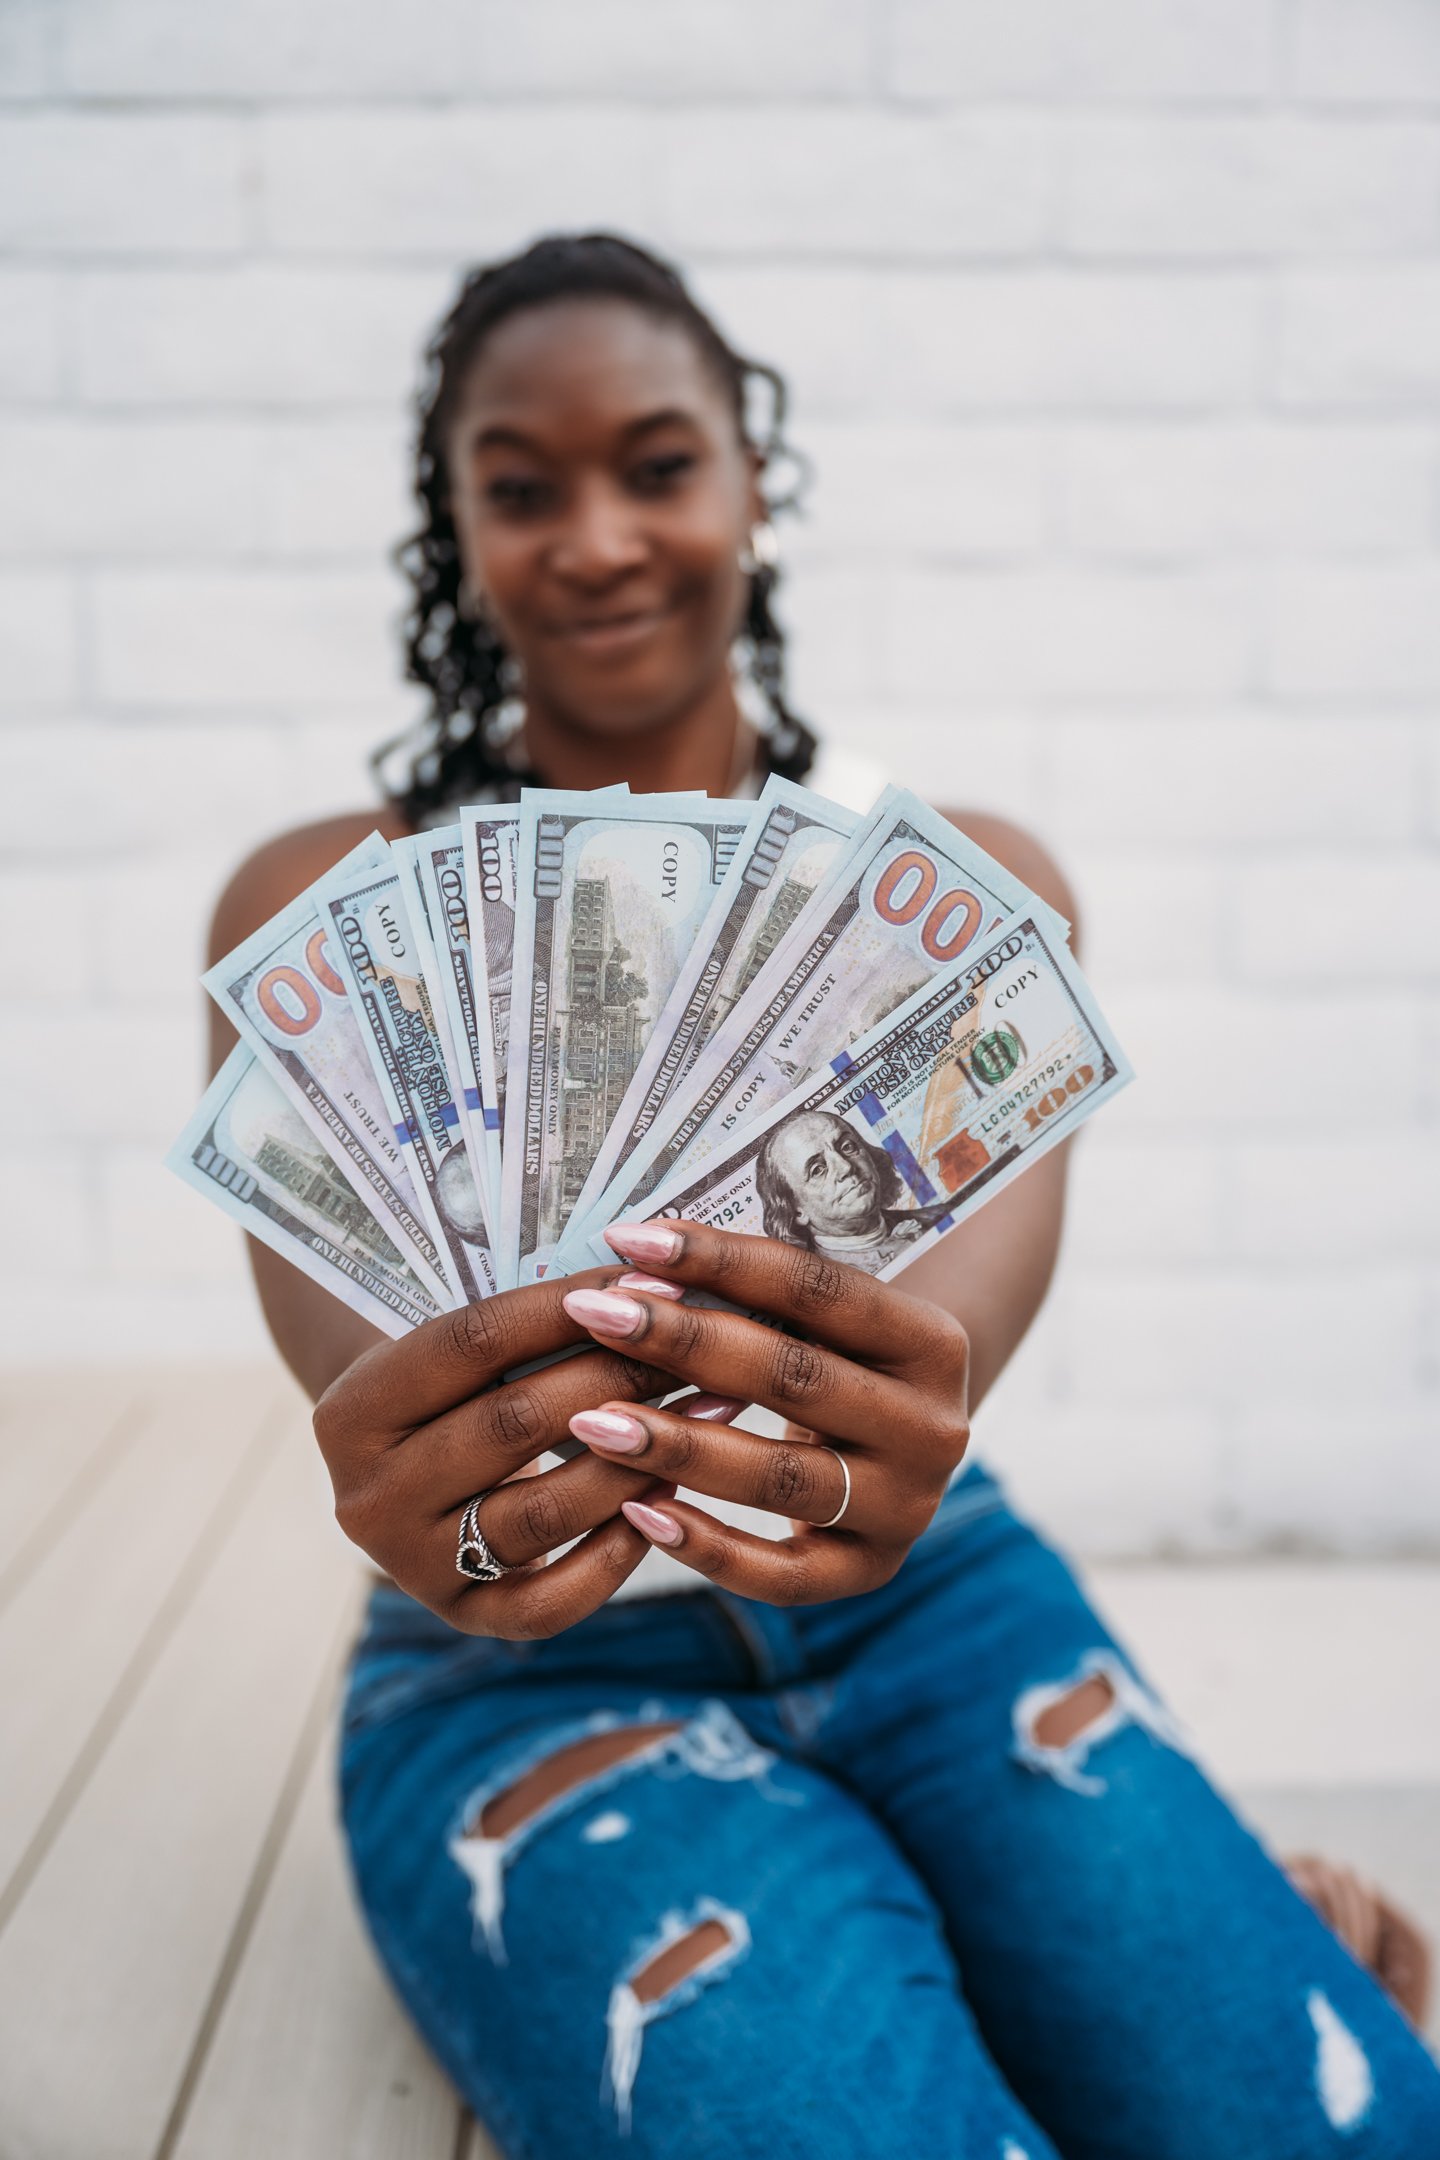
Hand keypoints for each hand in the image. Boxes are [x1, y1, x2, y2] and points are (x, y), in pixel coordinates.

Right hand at [313, 1268, 712, 1637]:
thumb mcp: (452, 1351)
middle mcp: (370, 1497)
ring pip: (545, 1512)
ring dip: (637, 1460)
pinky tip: (669, 1501)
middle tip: (693, 1351)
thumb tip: (648, 1280)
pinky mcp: (462, 1618)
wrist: (403, 1476)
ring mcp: (412, 1566)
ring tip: (704, 1416)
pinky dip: (617, 1553)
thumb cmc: (452, 1390)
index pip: (472, 1342)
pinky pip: (552, 1600)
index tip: (651, 1284)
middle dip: (617, 1379)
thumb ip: (525, 1321)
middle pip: (513, 1423)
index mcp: (352, 1411)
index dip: (566, 1307)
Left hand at [559, 1222, 970, 1603]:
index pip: (816, 1290)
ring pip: (779, 1479)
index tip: (631, 1242)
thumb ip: (759, 1296)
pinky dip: (706, 1545)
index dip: (719, 1261)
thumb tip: (637, 1262)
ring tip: (593, 1422)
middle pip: (793, 1378)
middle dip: (681, 1342)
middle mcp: (933, 1428)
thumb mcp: (830, 1321)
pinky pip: (780, 1574)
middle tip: (596, 1316)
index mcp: (932, 1342)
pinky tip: (637, 1513)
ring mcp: (906, 1508)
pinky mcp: (870, 1572)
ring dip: (676, 1447)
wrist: (906, 1449)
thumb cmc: (840, 1360)